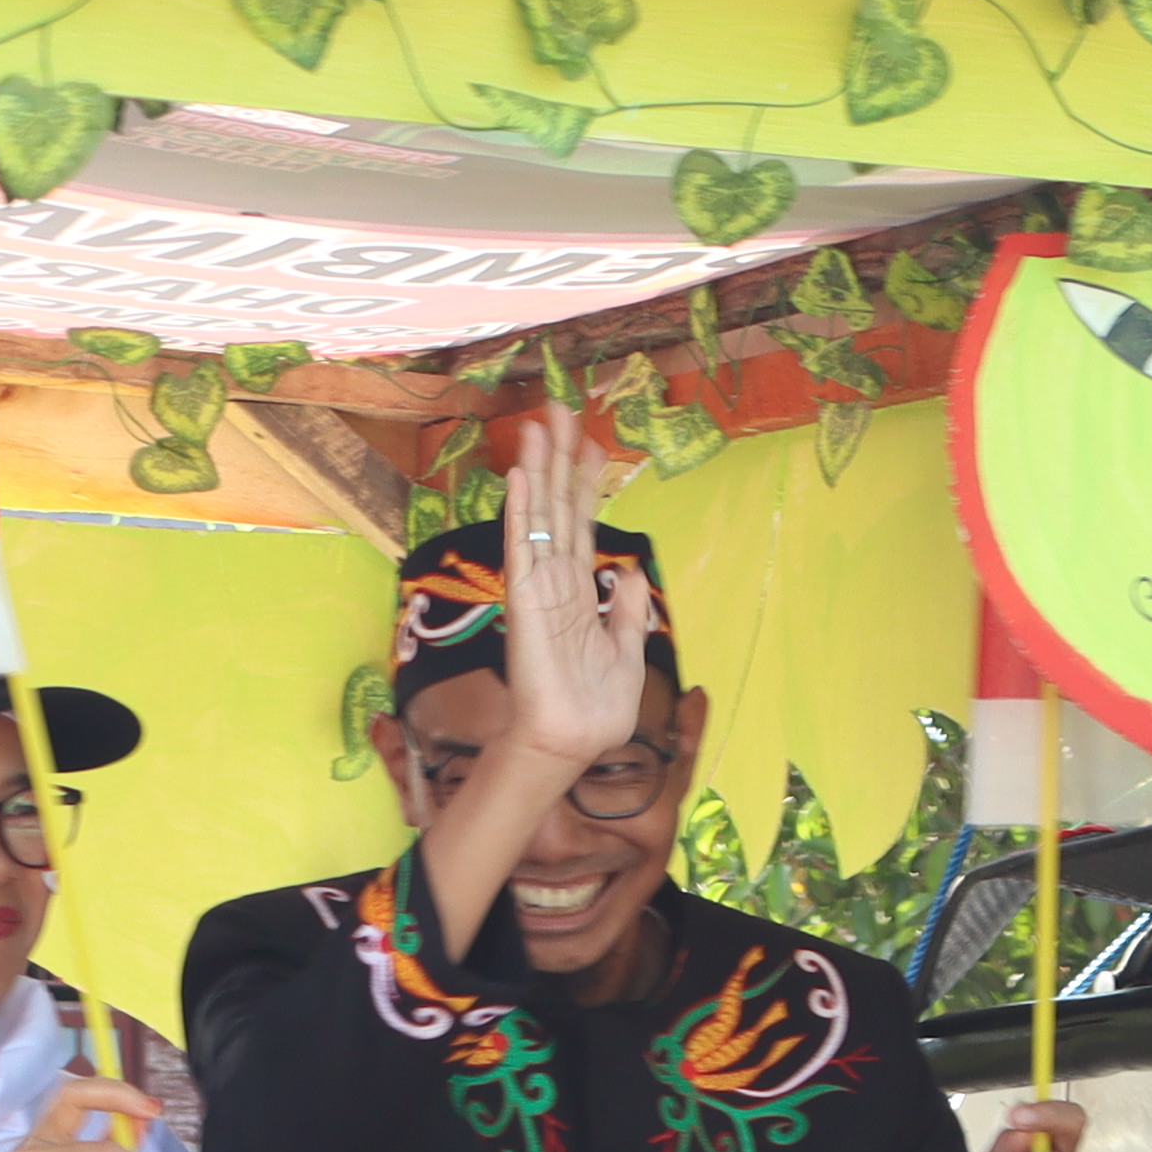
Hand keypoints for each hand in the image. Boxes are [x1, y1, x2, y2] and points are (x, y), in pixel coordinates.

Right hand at [490, 407, 663, 770]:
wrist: (572, 742)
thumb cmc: (595, 708)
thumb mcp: (628, 653)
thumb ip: (627, 612)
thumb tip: (631, 574)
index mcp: (580, 593)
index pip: (583, 526)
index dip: (587, 484)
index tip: (593, 444)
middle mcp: (556, 581)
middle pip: (559, 507)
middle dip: (561, 458)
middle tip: (560, 409)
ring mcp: (538, 588)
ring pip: (540, 516)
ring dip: (539, 468)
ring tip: (538, 423)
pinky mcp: (524, 602)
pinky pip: (522, 548)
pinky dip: (521, 512)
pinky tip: (520, 476)